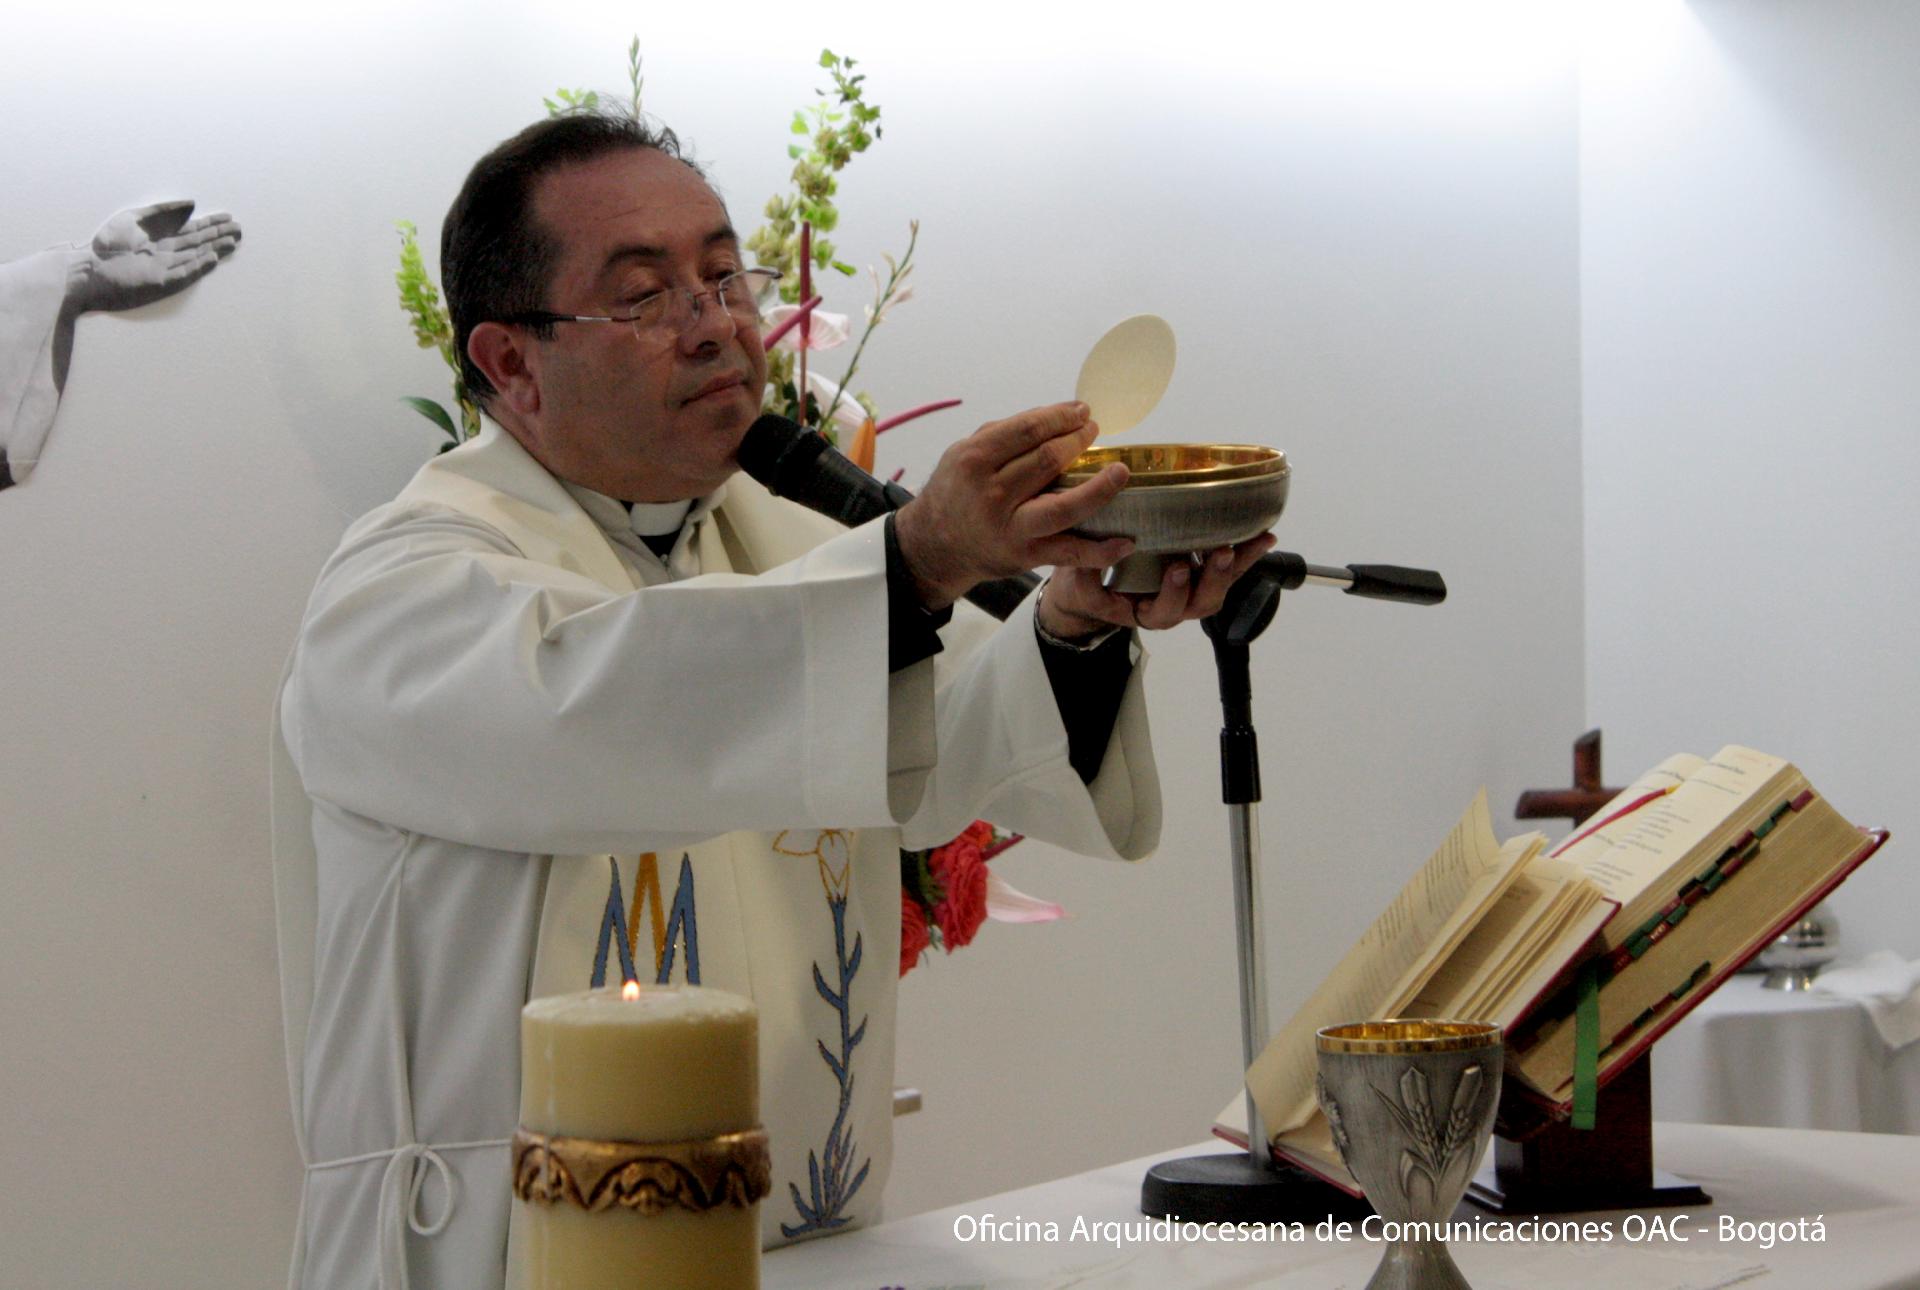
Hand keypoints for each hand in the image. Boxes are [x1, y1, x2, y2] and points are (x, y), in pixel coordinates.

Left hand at [67, 201, 241, 313]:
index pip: (191, 229)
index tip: (227, 217)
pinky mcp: (161, 282)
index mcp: (160, 237)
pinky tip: (213, 258)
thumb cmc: (107, 243)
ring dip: (215, 249)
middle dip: (219, 235)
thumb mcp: (132, 218)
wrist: (88, 269)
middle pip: (198, 242)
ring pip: (196, 256)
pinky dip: (199, 266)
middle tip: (239, 230)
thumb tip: (191, 204)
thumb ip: (162, 212)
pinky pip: (185, 273)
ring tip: (233, 242)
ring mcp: (166, 268)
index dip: (210, 223)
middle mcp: (167, 252)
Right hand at [892, 402, 1134, 609]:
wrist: (934, 545)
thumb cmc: (956, 492)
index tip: (1082, 411)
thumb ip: (1005, 434)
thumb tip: (1055, 414)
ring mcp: (1011, 528)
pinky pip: (1069, 553)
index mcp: (975, 460)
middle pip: (1048, 460)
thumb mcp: (964, 453)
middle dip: (1079, 441)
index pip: (1027, 430)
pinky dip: (1101, 551)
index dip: (1061, 417)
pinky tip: (1125, 541)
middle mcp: (992, 495)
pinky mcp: (1025, 556)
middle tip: (1094, 431)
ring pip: (1064, 506)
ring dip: (1099, 488)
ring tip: (1120, 472)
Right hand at [1036, 534, 1277, 638]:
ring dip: (1240, 565)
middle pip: (1202, 603)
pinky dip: (1246, 553)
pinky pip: (1227, 568)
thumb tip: (1106, 548)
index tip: (1176, 567)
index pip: (1164, 611)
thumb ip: (1088, 571)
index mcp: (1145, 614)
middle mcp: (1174, 607)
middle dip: (1215, 578)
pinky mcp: (1198, 574)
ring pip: (1221, 586)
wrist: (1090, 590)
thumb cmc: (1084, 587)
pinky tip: (1263, 535)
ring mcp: (1189, 591)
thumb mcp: (1077, 582)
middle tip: (1223, 552)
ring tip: (1258, 540)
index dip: (1173, 592)